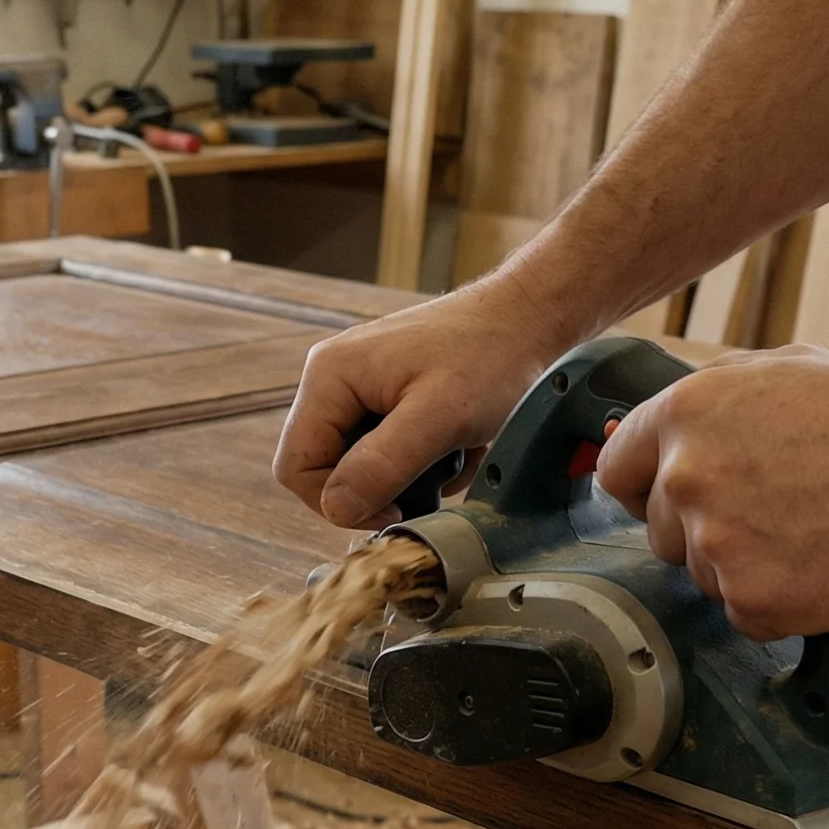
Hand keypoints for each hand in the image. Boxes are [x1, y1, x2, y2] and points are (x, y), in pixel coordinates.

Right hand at [275, 280, 577, 528]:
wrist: (532, 317)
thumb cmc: (491, 355)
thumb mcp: (439, 417)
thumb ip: (382, 463)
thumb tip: (337, 507)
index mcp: (330, 376)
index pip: (296, 466)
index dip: (335, 502)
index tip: (392, 511)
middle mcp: (335, 379)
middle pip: (325, 467)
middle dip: (376, 489)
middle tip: (428, 492)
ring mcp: (362, 386)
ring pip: (360, 462)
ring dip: (406, 478)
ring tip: (452, 461)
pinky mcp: (390, 395)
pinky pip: (388, 448)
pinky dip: (423, 461)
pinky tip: (459, 448)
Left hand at [596, 345, 828, 640]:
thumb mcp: (781, 370)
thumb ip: (712, 396)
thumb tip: (662, 423)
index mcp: (684, 415)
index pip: (616, 471)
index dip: (646, 488)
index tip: (672, 500)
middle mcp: (686, 478)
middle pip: (660, 532)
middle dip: (704, 529)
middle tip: (774, 512)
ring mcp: (715, 544)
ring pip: (702, 576)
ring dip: (744, 566)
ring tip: (808, 532)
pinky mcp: (750, 600)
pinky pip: (743, 614)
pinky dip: (778, 601)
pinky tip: (819, 565)